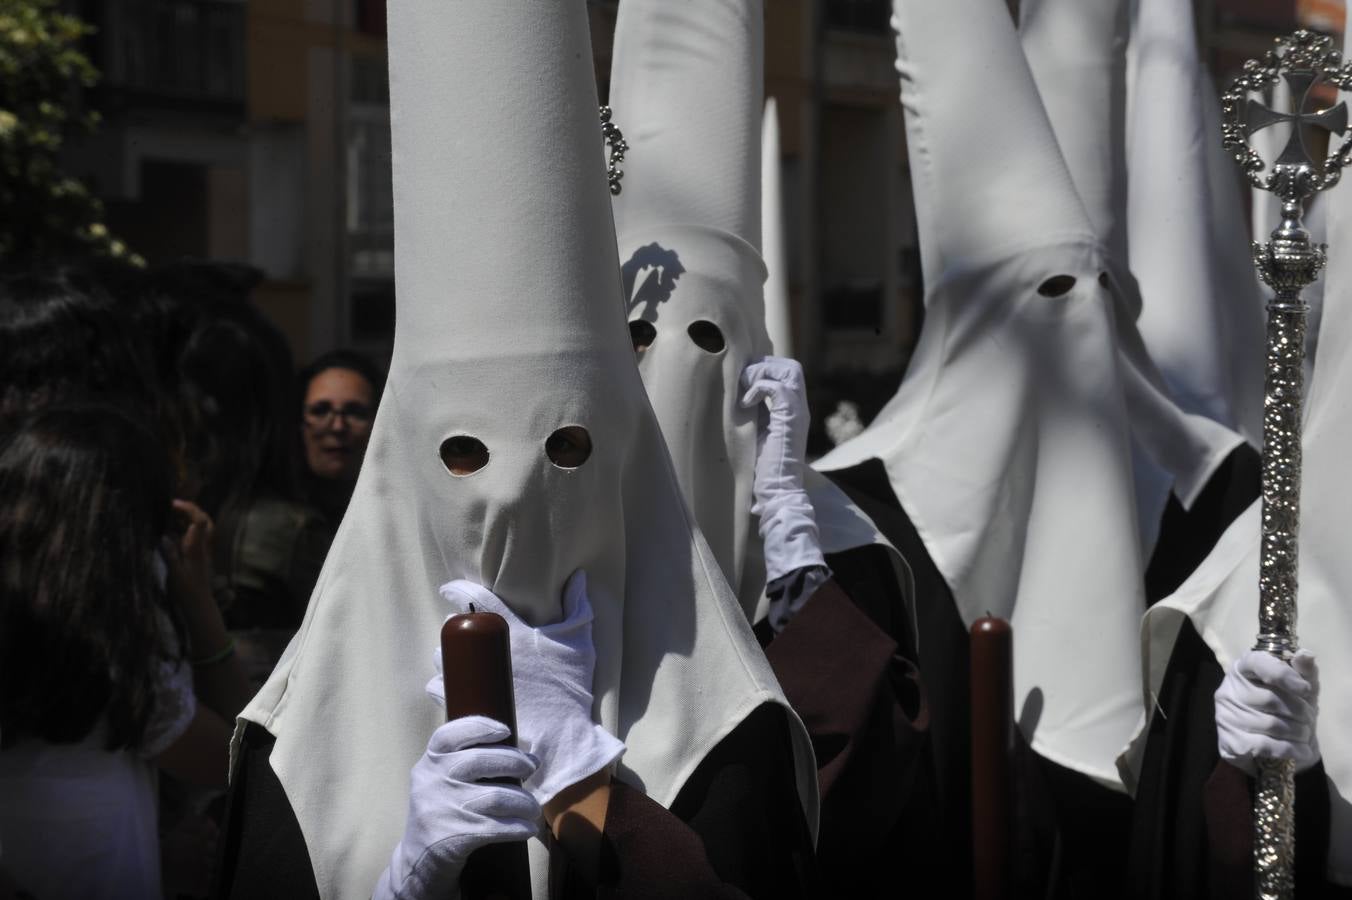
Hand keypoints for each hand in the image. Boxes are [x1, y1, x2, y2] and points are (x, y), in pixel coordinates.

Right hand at [162, 499, 214, 604]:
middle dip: (191, 509)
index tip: (173, 504)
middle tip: (173, 505)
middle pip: (205, 521)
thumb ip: (170, 555)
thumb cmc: (186, 592)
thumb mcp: (175, 574)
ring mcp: (202, 551)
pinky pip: (197, 536)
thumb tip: (164, 537)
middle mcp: (202, 547)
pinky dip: (188, 528)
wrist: (198, 605)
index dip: (189, 509)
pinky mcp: (199, 557)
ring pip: (202, 528)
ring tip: (173, 512)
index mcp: (196, 548)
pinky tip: (175, 528)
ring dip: (190, 518)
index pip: (200, 522)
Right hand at [373, 716, 539, 899]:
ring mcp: (442, 809)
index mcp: (429, 763)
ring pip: (496, 797)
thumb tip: (524, 753)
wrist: (418, 861)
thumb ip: (466, 760)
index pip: (448, 735)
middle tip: (531, 768)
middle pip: (480, 761)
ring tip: (533, 808)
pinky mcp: (453, 837)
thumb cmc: (442, 811)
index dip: (479, 726)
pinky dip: (518, 827)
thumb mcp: (440, 780)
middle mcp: (431, 782)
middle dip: (514, 762)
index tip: (505, 730)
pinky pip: (496, 827)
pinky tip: (528, 828)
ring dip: (524, 802)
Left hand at [431, 572, 624, 807]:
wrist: (560, 737)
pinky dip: (441, 685)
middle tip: (464, 633)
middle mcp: (487, 654)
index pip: (474, 600)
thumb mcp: (579, 642)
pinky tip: (452, 685)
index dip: (457, 590)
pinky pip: (441, 691)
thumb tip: (578, 577)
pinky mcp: (467, 708)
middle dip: (454, 630)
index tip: (451, 590)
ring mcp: (474, 683)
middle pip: (454, 633)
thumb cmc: (568, 687)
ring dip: (446, 657)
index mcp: (511, 632)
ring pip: (443, 661)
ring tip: (458, 661)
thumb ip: (578, 605)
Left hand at [739, 357, 810, 503]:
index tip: (744, 381)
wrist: (776, 491)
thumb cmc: (763, 467)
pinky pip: (777, 389)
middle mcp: (800, 408)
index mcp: (794, 409)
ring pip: (789, 371)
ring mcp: (797, 413)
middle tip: (743, 382)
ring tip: (744, 391)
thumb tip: (743, 392)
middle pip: (791, 367)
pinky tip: (745, 403)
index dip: (765, 368)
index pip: (788, 372)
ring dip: (761, 374)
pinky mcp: (789, 420)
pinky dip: (758, 389)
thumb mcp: (759, 430)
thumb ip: (758, 411)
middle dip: (764, 366)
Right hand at [1215, 649, 1319, 775]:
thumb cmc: (1285, 708)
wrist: (1269, 745)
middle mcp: (1229, 689)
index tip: (1305, 689)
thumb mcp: (1300, 688)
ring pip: (1270, 724)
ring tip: (1305, 734)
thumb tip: (1306, 655)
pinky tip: (1301, 751)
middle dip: (1299, 712)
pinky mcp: (1229, 740)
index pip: (1258, 663)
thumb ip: (1304, 671)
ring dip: (1297, 732)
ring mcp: (1225, 715)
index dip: (1283, 674)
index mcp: (1243, 668)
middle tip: (1309, 718)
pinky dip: (1289, 749)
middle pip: (1270, 699)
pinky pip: (1265, 745)